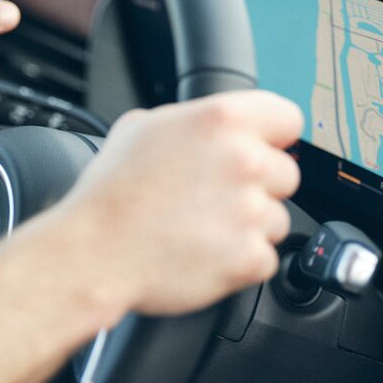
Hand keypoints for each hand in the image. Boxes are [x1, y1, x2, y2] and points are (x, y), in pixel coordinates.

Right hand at [56, 91, 303, 316]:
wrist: (93, 253)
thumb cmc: (111, 195)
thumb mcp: (140, 128)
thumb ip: (190, 120)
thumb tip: (208, 126)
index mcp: (222, 120)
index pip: (288, 119)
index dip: (271, 138)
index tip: (259, 151)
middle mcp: (243, 160)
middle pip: (286, 174)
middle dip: (258, 188)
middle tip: (214, 200)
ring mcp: (250, 211)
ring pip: (277, 219)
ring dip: (249, 228)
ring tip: (202, 230)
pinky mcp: (249, 257)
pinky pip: (265, 259)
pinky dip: (241, 263)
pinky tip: (205, 254)